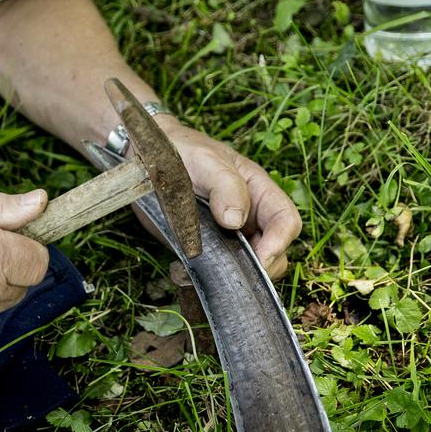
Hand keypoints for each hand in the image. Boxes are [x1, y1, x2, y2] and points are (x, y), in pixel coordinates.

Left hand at [157, 117, 301, 277]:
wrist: (145, 160)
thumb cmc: (181, 151)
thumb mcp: (205, 160)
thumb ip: (225, 184)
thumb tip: (235, 219)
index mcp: (258, 192)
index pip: (285, 221)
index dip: (280, 242)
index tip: (260, 257)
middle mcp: (249, 218)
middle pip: (274, 252)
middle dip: (260, 268)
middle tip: (234, 274)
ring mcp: (228, 237)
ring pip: (248, 269)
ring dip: (232, 278)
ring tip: (205, 272)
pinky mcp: (204, 251)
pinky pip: (214, 274)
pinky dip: (200, 280)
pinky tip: (179, 271)